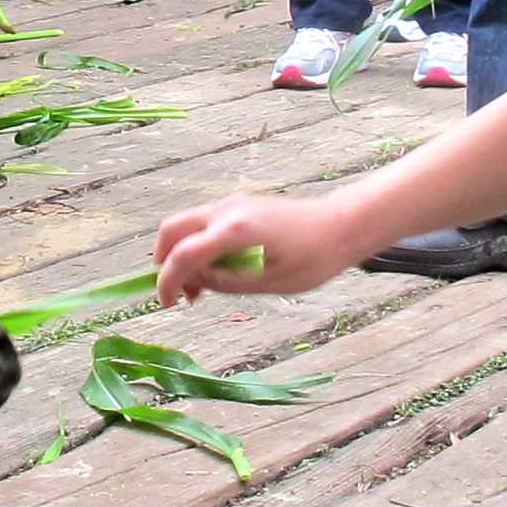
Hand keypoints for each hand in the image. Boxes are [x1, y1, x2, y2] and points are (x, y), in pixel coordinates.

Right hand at [155, 193, 357, 304]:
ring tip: (202, 286)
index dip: (167, 281)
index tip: (167, 303)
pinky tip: (217, 268)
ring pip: (187, 224)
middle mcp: (227, 210)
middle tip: (178, 290)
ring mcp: (232, 203)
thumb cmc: (313, 258)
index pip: (182, 255)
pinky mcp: (240, 205)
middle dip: (164, 260)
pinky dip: (199, 243)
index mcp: (235, 231)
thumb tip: (196, 282)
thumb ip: (227, 282)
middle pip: (172, 229)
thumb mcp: (268, 282)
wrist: (342, 226)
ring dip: (183, 252)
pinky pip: (205, 222)